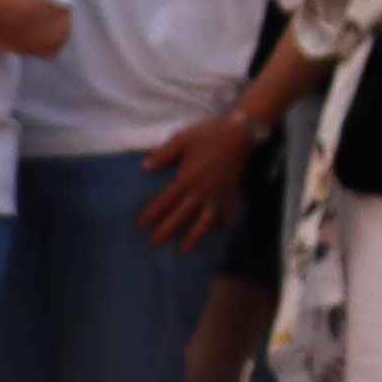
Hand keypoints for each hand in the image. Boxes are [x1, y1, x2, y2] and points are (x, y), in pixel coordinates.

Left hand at [138, 113, 262, 248]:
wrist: (240, 133)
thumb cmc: (207, 134)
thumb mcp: (181, 139)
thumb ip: (163, 154)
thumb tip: (145, 166)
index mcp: (188, 177)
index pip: (166, 199)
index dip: (153, 212)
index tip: (141, 224)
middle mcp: (203, 189)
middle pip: (182, 214)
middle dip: (168, 229)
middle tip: (155, 243)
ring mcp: (219, 193)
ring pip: (205, 219)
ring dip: (195, 235)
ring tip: (185, 248)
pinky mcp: (231, 192)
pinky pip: (228, 211)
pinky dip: (224, 222)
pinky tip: (219, 231)